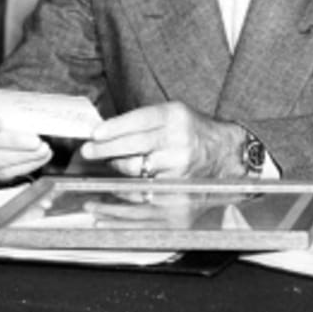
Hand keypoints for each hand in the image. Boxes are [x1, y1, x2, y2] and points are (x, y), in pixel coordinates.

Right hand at [0, 94, 53, 182]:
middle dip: (13, 142)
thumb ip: (15, 102)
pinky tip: (40, 158)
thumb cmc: (5, 109)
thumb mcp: (7, 99)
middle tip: (36, 141)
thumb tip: (34, 109)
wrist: (4, 124)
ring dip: (22, 156)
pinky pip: (2, 174)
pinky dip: (25, 166)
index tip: (1, 122)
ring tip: (43, 150)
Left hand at [81, 102, 245, 179]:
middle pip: (133, 146)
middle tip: (88, 151)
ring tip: (102, 167)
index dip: (113, 128)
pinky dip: (126, 193)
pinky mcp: (177, 187)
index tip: (94, 134)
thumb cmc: (192, 131)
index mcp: (174, 117)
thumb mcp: (171, 114)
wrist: (225, 153)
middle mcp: (177, 141)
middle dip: (105, 149)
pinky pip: (144, 191)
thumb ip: (141, 121)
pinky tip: (110, 197)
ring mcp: (178, 166)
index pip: (138, 121)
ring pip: (135, 170)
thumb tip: (104, 132)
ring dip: (114, 168)